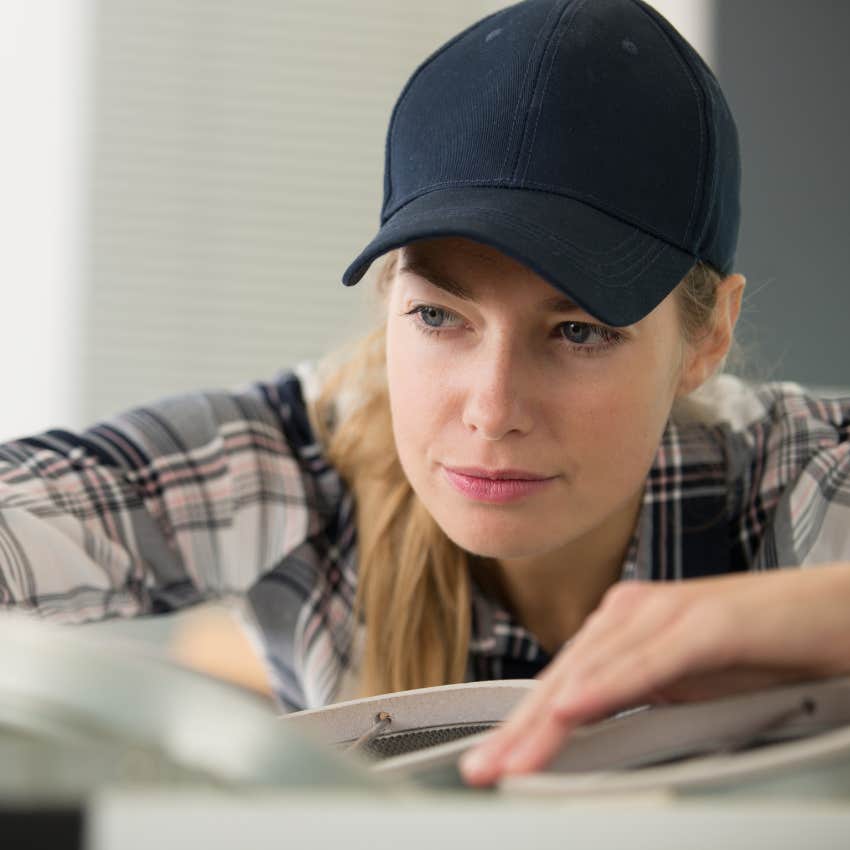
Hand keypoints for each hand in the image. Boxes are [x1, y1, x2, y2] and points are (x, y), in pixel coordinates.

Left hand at [459, 564, 849, 786]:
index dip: (523, 726)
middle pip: (564, 681)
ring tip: (512, 760)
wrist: (839, 612)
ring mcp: (667, 614)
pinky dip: (607, 688)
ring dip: (548, 720)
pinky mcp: (706, 623)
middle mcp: (634, 613)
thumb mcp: (688, 684)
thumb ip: (638, 696)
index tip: (491, 764)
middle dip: (519, 731)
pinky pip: (647, 662)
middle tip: (480, 772)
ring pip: (593, 674)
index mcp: (624, 627)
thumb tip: (590, 726)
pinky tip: (572, 711)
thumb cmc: (768, 647)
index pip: (562, 685)